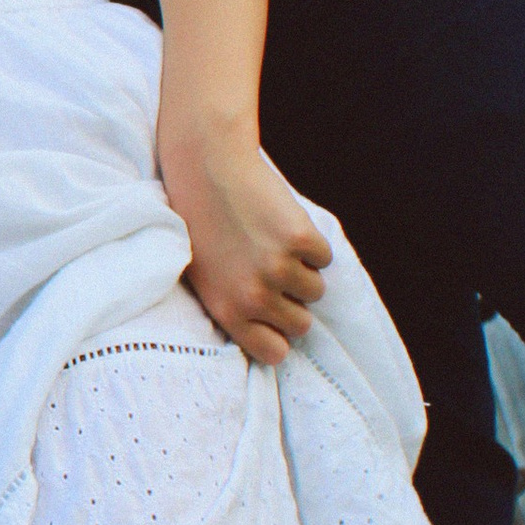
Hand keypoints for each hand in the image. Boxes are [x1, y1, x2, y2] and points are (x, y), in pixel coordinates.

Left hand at [161, 132, 331, 366]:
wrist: (206, 170)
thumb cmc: (200, 227)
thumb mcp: (206, 280)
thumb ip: (236, 311)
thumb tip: (276, 340)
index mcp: (228, 312)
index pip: (275, 353)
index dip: (278, 335)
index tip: (274, 318)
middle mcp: (255, 297)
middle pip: (301, 324)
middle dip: (292, 302)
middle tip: (271, 274)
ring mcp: (280, 268)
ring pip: (316, 291)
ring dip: (303, 271)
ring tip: (271, 245)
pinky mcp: (301, 239)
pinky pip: (324, 258)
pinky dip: (311, 244)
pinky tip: (281, 225)